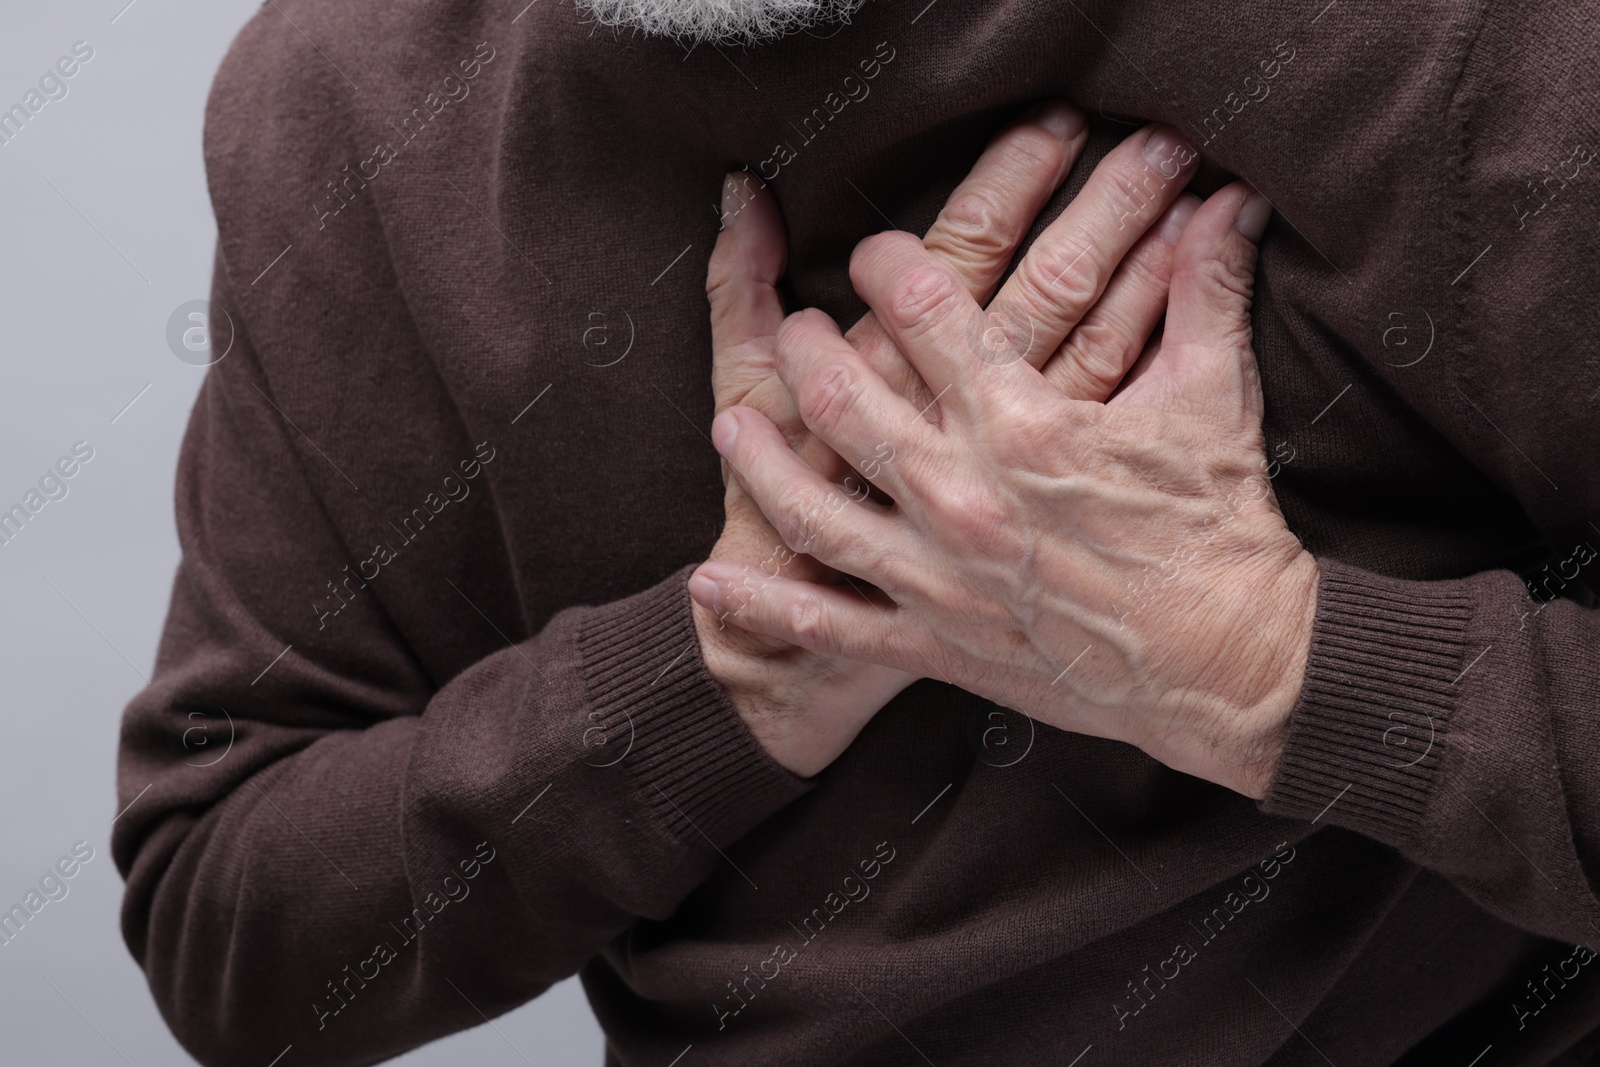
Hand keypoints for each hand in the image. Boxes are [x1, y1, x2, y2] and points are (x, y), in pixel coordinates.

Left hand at [692, 181, 1317, 797]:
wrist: (1230, 667)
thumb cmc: (1221, 529)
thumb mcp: (1211, 399)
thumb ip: (1205, 292)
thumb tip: (1228, 201)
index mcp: (1022, 424)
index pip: (926, 314)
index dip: (886, 269)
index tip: (871, 257)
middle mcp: (963, 495)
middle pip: (843, 402)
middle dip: (809, 353)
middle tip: (800, 332)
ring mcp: (939, 577)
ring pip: (813, 509)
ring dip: (759, 463)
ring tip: (729, 426)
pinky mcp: (936, 645)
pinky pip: (831, 626)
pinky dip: (764, 607)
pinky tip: (711, 583)